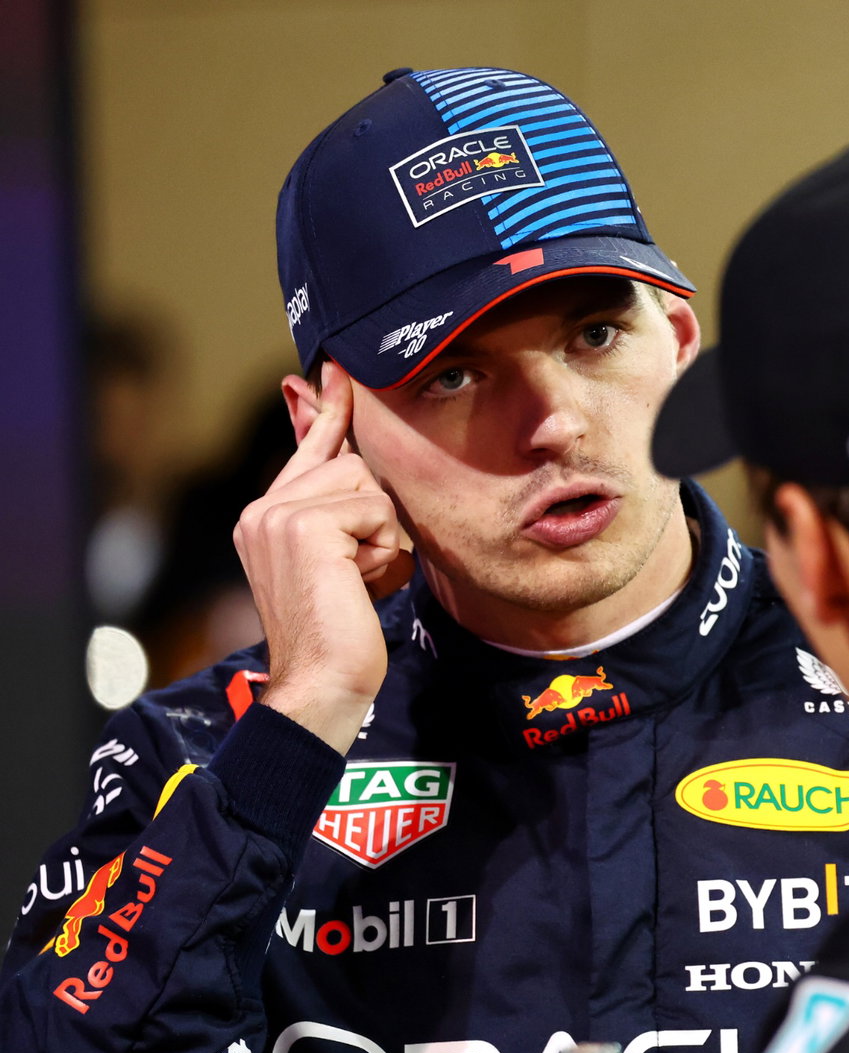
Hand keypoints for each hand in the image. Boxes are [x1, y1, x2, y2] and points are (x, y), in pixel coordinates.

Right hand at [233, 363, 406, 751]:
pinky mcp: (303, 526)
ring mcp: (276, 515)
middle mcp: (261, 510)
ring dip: (380, 536)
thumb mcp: (348, 560)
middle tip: (355, 572)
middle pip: (353, 466)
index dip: (329, 410)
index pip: (307, 449)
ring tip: (354, 579)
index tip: (338, 369)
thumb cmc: (343, 633)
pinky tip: (356, 582)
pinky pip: (376, 510)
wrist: (324, 682)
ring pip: (367, 486)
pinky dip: (381, 548)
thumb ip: (346, 512)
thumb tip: (358, 462)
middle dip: (374, 518)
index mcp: (264, 516)